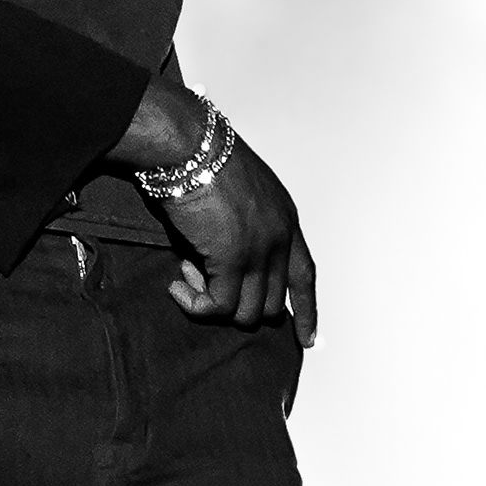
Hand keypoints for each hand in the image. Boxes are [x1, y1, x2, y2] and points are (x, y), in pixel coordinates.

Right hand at [111, 81, 315, 343]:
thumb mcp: (240, 191)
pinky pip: (217, 305)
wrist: (192, 147)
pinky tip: (177, 285)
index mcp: (286, 219)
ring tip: (187, 277)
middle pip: (274, 303)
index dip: (308, 310)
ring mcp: (259, 252)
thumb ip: (244, 226)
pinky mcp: (232, 260)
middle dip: (239, 305)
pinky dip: (195, 304)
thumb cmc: (206, 157)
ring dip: (214, 304)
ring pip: (247, 311)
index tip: (308, 338)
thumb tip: (220, 261)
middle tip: (202, 283)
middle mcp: (279, 239)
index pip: (305, 276)